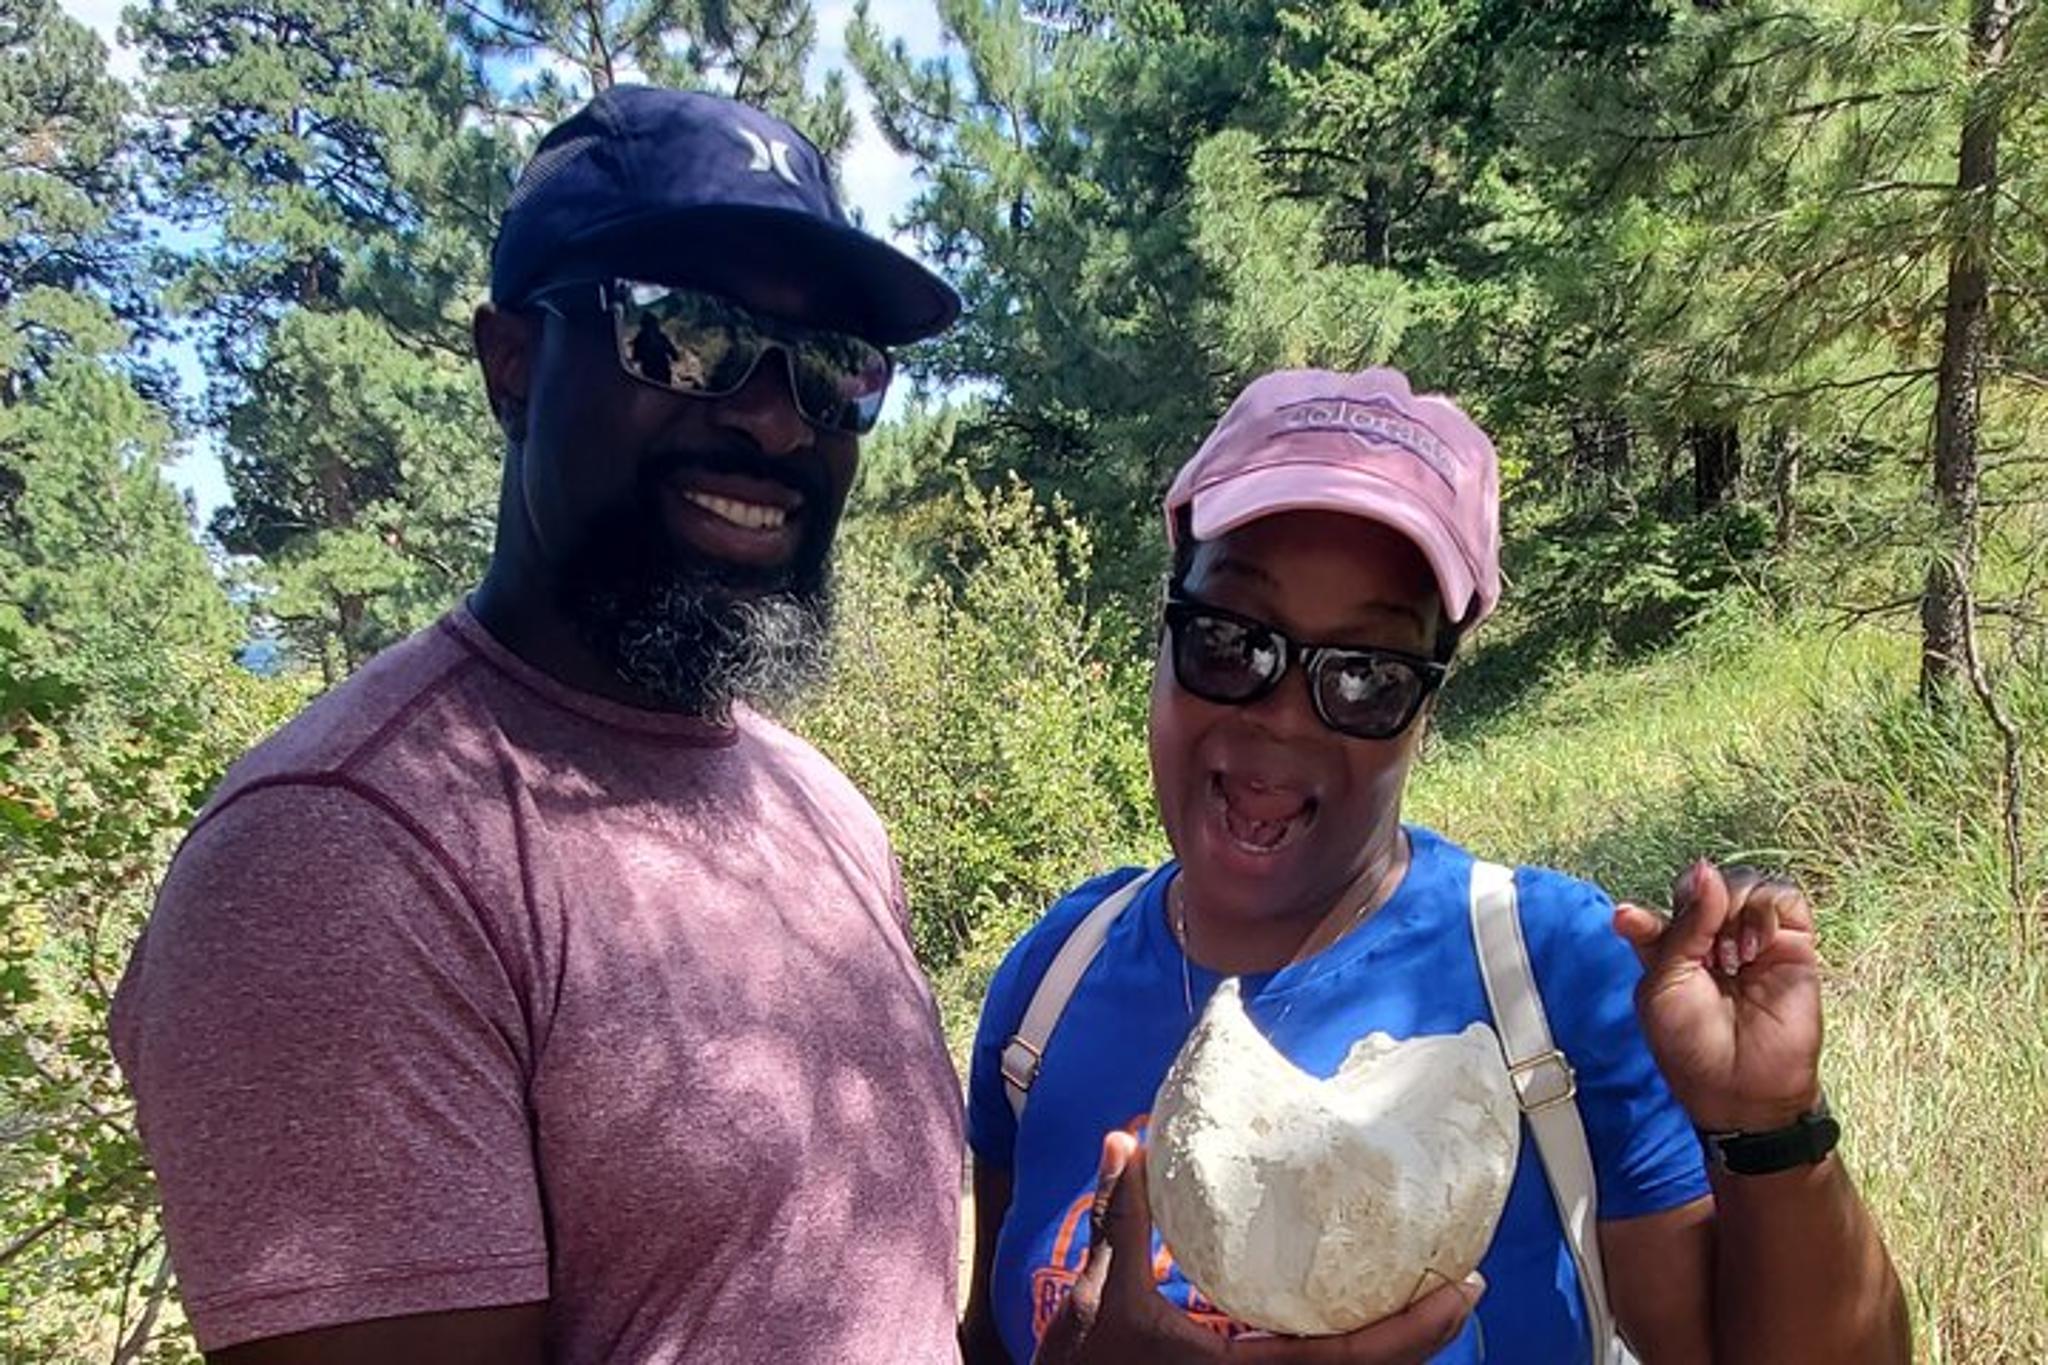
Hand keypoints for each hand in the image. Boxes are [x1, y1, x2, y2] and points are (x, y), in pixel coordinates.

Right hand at [1032, 1130, 1482, 1364]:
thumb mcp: (1101, 1298)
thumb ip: (1121, 1220)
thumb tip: (1124, 1140)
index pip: (1355, 1359)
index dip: (1415, 1329)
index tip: (1464, 1287)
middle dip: (1423, 1332)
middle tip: (1463, 1278)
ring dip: (1391, 1339)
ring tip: (1422, 1287)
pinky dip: (1348, 1342)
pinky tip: (1350, 1308)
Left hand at [1613, 861, 1823, 1133]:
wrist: (1741, 1089)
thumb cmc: (1692, 1045)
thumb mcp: (1664, 982)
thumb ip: (1680, 926)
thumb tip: (1705, 870)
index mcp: (1675, 945)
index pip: (1670, 900)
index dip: (1653, 907)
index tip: (1629, 920)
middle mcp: (1715, 937)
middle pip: (1708, 884)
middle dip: (1700, 908)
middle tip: (1705, 952)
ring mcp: (1755, 938)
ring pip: (1745, 883)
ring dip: (1733, 912)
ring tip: (1731, 958)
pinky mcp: (1795, 945)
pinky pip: (1785, 897)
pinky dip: (1765, 911)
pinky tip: (1754, 949)